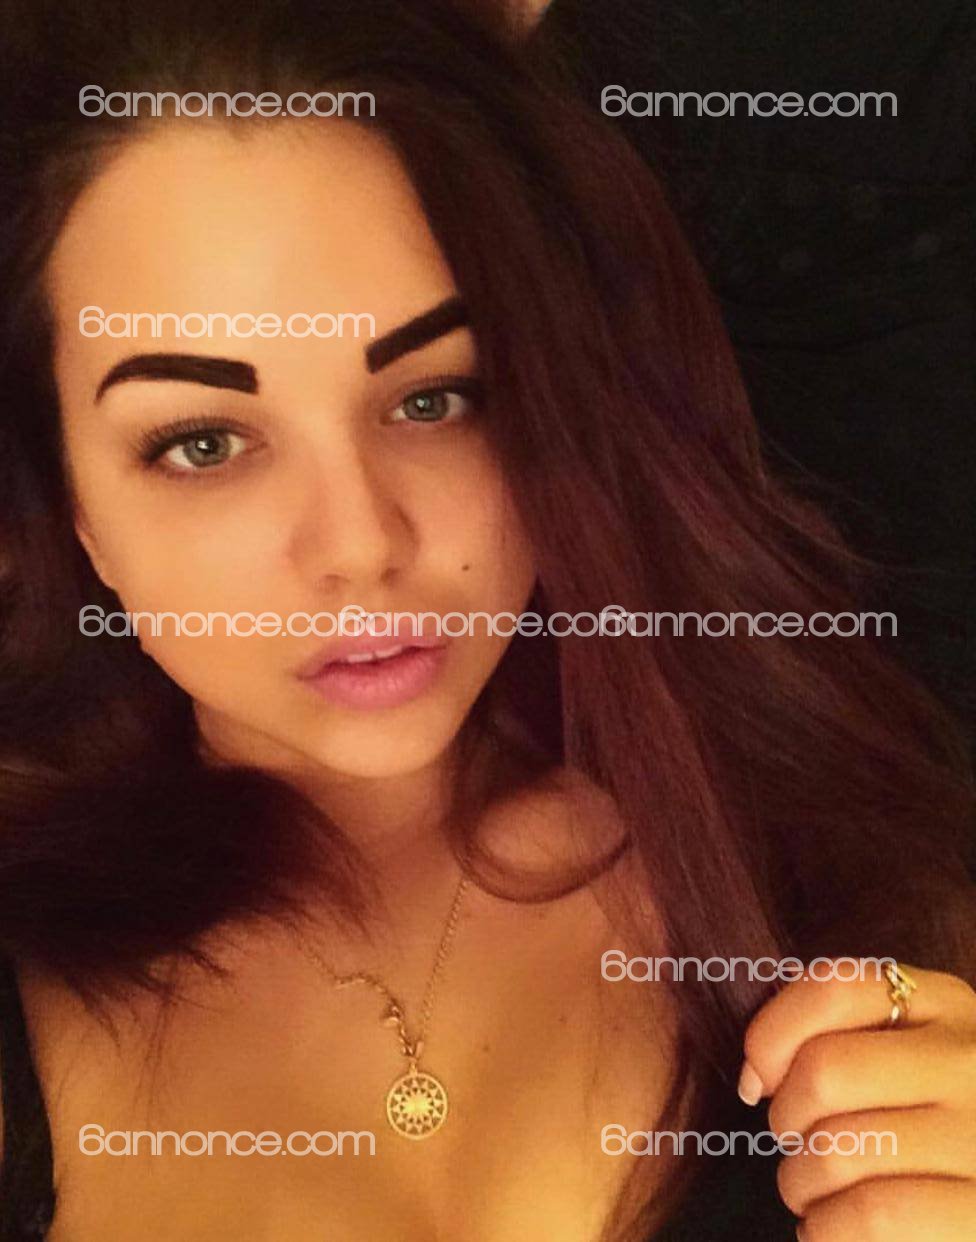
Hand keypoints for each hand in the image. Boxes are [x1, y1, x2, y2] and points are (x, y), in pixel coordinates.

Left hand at [739, 961, 975, 1239]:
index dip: (771, 1036)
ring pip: (837, 1149)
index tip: (758, 1081)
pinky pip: (870, 1215)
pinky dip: (826, 1228)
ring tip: (811, 1192)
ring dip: (799, 1182)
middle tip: (796, 1144)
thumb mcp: (897, 1054)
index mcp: (943, 1005)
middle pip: (824, 1072)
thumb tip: (754, 1076)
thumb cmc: (919, 1123)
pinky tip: (828, 1228)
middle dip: (785, 1118)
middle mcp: (969, 1061)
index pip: (830, 988)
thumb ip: (831, 1032)